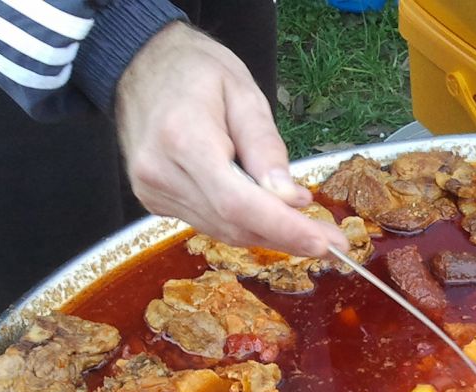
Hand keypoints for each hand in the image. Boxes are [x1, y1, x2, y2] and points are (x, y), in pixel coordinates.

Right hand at [116, 23, 347, 256]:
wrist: (141, 63)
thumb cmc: (195, 70)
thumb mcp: (243, 92)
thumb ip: (265, 147)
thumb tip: (290, 198)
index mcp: (183, 138)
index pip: (239, 203)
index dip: (285, 229)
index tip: (327, 243)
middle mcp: (161, 173)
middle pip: (234, 225)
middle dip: (289, 237)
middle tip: (334, 243)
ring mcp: (153, 191)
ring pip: (224, 231)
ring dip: (270, 235)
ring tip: (309, 231)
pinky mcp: (154, 200)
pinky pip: (210, 224)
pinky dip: (244, 225)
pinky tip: (268, 214)